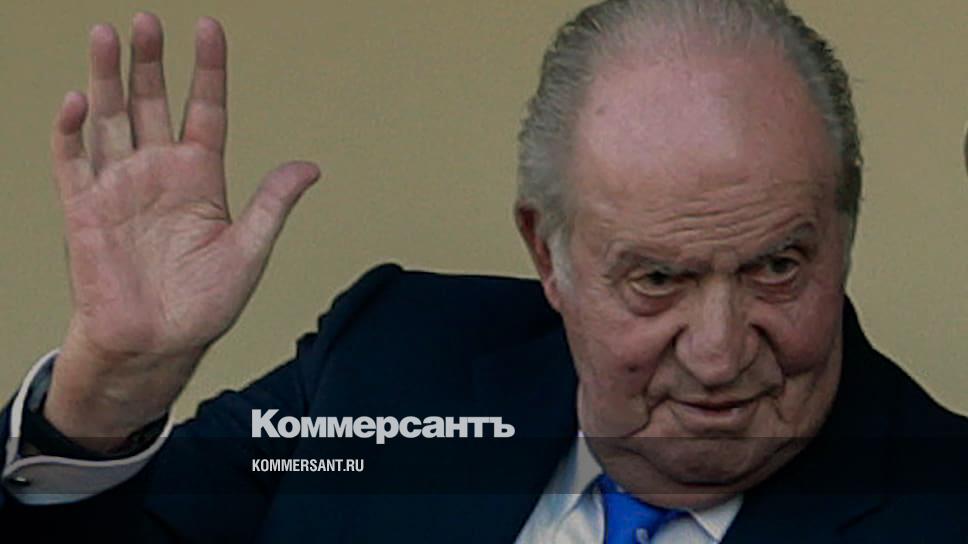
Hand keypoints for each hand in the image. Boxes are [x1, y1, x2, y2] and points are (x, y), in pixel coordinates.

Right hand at [44, 13, 319, 449]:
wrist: (155, 345)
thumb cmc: (203, 305)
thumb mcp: (249, 251)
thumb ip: (271, 204)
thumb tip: (311, 166)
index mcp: (202, 177)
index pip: (206, 109)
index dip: (207, 70)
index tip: (209, 29)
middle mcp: (160, 172)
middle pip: (152, 102)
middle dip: (149, 62)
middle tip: (148, 22)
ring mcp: (120, 187)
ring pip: (110, 119)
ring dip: (107, 78)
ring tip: (108, 35)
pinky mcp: (84, 209)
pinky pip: (73, 161)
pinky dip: (71, 131)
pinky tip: (78, 99)